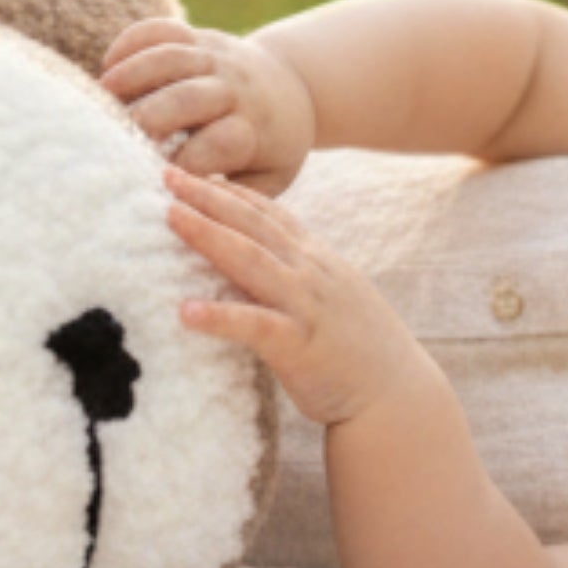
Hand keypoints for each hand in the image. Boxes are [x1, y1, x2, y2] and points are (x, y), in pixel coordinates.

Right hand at [104, 18, 317, 195]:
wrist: (294, 88)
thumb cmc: (271, 148)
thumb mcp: (270, 178)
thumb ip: (237, 197)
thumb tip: (189, 213)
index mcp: (254, 129)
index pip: (219, 143)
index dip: (186, 163)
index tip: (156, 180)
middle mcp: (234, 89)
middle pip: (187, 97)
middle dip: (146, 119)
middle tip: (113, 140)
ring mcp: (216, 57)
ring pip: (169, 56)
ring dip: (130, 75)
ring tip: (101, 97)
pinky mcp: (199, 37)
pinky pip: (162, 29)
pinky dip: (131, 41)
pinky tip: (109, 65)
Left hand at [163, 167, 437, 433]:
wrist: (398, 395)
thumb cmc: (361, 352)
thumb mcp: (335, 297)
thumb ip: (303, 277)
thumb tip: (267, 266)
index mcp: (318, 261)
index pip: (271, 215)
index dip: (234, 192)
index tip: (199, 172)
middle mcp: (311, 272)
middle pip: (253, 225)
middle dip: (209, 197)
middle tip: (168, 174)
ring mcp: (305, 305)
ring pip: (249, 260)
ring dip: (208, 234)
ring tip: (171, 216)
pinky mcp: (299, 345)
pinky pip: (253, 326)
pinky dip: (218, 317)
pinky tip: (184, 312)